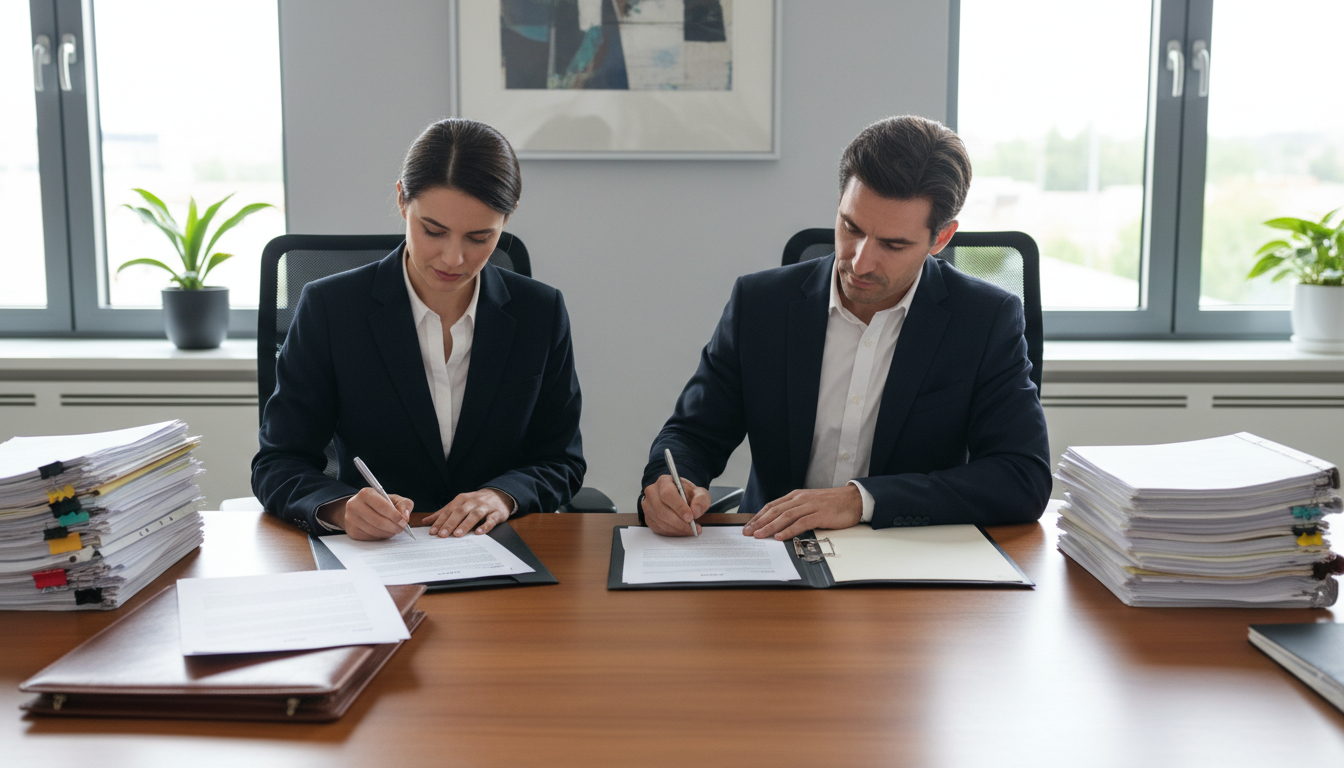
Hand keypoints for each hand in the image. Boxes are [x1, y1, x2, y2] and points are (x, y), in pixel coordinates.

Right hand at [326, 487, 413, 540]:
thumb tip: (405, 516)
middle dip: (393, 527)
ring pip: (374, 531)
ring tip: (394, 530)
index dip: (395, 516)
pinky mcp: (352, 531)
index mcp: (366, 493)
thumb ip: (404, 504)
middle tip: (401, 528)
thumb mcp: (393, 499)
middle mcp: (354, 505)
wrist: (360, 509)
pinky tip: (384, 532)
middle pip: (378, 521)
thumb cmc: (380, 503)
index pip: (382, 506)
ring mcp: (351, 519)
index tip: (403, 521)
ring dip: (388, 533)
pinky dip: (380, 536)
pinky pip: (369, 537)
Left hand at [424, 489, 512, 536]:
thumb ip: (443, 513)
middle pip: (460, 512)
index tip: (433, 531)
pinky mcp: (496, 513)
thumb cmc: (475, 502)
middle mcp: (472, 502)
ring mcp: (485, 507)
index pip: (448, 510)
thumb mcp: (459, 504)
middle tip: (442, 535)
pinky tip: (479, 532)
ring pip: (474, 515)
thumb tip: (426, 521)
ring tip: (457, 534)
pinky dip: (485, 526)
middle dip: (450, 523)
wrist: (499, 495)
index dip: (440, 521)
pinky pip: (491, 520)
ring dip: (465, 524)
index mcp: (461, 499)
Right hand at [641, 474, 709, 535]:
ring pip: (660, 521)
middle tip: (693, 528)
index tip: (690, 517)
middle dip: (680, 523)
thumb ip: (701, 500)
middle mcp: (652, 492)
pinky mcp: (647, 518)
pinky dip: (672, 532)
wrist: (679, 498)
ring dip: (677, 529)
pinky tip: (681, 531)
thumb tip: (695, 512)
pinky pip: (658, 528)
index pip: (668, 494)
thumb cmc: (687, 494)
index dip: (679, 507)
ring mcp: (648, 506)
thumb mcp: (699, 493)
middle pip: (662, 510)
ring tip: (690, 530)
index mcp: (664, 482)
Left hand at [743, 486, 862, 539]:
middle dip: (759, 522)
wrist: (854, 499)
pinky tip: (780, 536)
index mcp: (796, 496)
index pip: (772, 506)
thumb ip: (796, 510)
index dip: (758, 516)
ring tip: (759, 535)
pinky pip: (801, 523)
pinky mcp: (820, 514)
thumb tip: (779, 523)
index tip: (748, 526)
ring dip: (770, 526)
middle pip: (775, 511)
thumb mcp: (810, 503)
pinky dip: (789, 530)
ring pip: (785, 516)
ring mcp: (810, 506)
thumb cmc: (832, 504)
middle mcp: (801, 499)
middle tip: (747, 533)